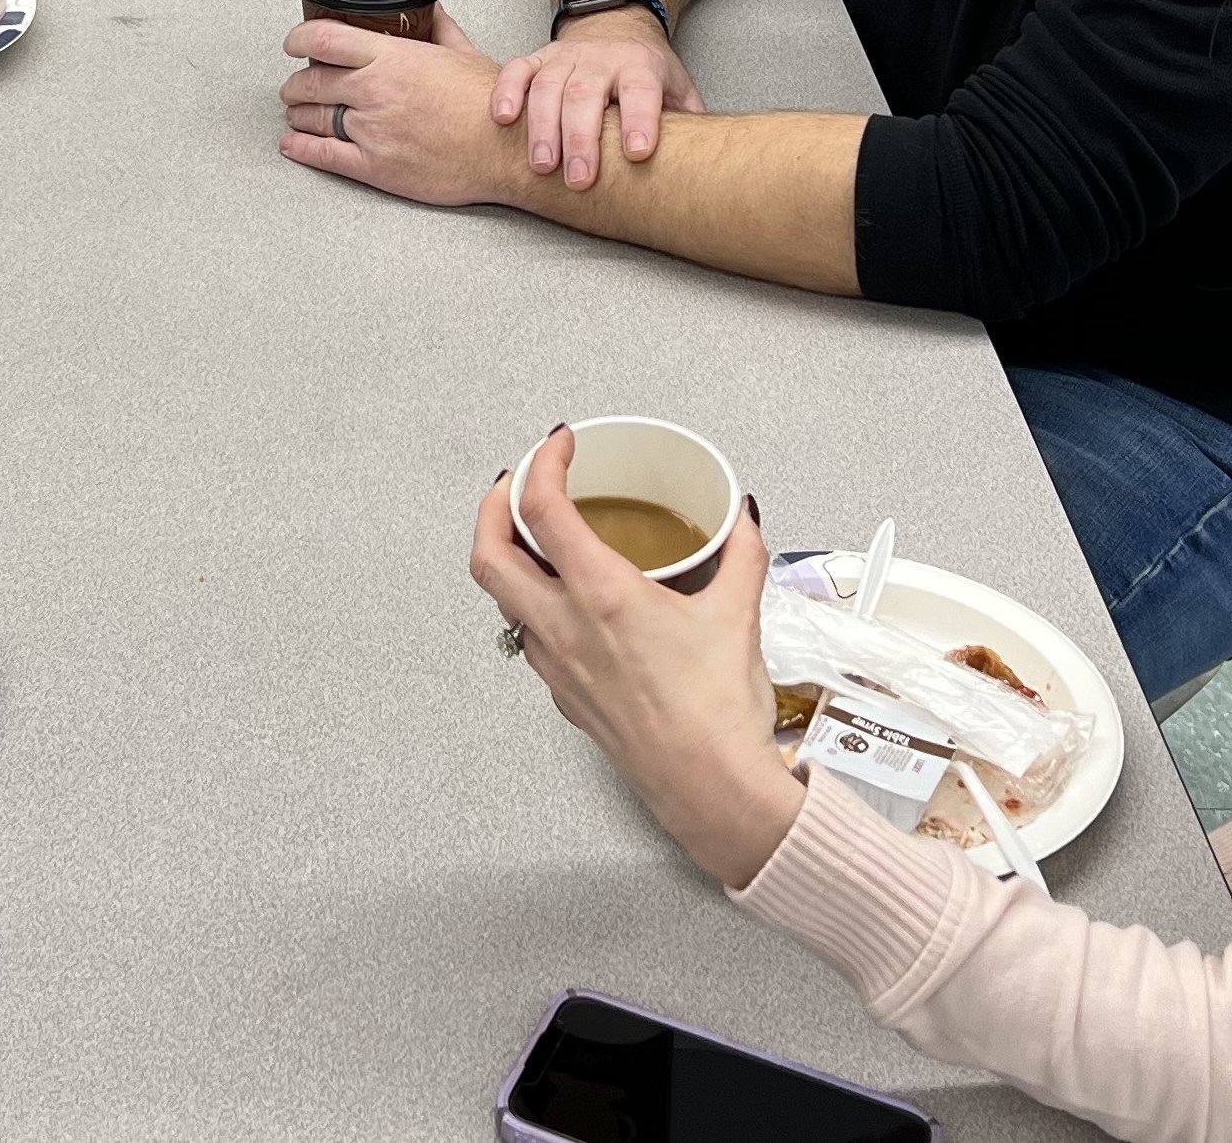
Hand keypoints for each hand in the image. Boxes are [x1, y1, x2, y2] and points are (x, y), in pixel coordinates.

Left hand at [278, 10, 529, 207]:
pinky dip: (301, 148)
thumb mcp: (465, 52)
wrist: (506, 150)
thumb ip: (441, 27)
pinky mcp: (375, 166)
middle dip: (296, 84)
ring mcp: (372, 130)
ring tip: (297, 112)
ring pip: (312, 118)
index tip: (293, 42)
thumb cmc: (491, 106)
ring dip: (297, 113)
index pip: (324, 39)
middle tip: (296, 85)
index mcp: (393, 58)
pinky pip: (324, 155)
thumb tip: (433, 9)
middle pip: (311, 81)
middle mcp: (375, 91)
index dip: (298, 39)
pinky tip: (293, 143)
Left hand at [468, 430, 802, 891]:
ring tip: (537, 537)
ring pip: (502, 600)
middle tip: (518, 483)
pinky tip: (569, 602)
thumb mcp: (738, 614)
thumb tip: (743, 517)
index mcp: (601, 595)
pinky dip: (535, 605)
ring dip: (508, 558)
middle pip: (488, 554)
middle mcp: (564, 628)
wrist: (710, 788)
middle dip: (493, 507)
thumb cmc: (719, 714)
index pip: (542, 507)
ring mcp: (556, 667)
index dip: (542, 461)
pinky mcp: (565, 697)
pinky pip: (530, 639)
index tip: (560, 443)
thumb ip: (741, 553)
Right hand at [494, 7, 699, 186]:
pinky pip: (516, 70)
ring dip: (542, 127)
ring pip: (548, 87)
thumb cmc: (645, 71)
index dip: (640, 121)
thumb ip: (689, 119)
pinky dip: (506, 92)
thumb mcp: (677, 87)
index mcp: (640, 67)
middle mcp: (600, 59)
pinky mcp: (537, 58)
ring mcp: (565, 57)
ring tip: (543, 165)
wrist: (615, 25)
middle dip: (581, 138)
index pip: (641, 92)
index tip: (638, 153)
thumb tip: (708, 162)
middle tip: (579, 180)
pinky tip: (503, 118)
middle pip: (586, 94)